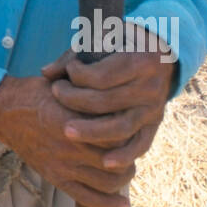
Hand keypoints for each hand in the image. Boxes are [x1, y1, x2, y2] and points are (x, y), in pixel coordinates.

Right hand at [0, 59, 133, 206]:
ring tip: (126, 171)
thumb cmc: (36, 93)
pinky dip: (108, 203)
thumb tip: (118, 92)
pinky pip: (87, 197)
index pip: (117, 131)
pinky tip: (122, 203)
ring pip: (108, 180)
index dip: (130, 130)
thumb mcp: (65, 83)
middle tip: (132, 151)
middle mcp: (72, 143)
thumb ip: (90, 92)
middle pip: (118, 157)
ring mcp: (64, 163)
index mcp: (76, 117)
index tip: (132, 127)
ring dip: (123, 177)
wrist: (4, 111)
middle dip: (130, 155)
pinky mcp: (56, 177)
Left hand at [43, 28, 175, 174]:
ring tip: (67, 131)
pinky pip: (141, 144)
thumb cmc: (124, 46)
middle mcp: (150, 87)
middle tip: (56, 94)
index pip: (101, 77)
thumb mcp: (103, 43)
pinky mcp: (154, 124)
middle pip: (106, 102)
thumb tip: (45, 73)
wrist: (161, 54)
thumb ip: (73, 58)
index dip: (78, 75)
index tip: (68, 70)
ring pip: (121, 126)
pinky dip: (124, 155)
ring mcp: (154, 108)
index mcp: (139, 62)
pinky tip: (105, 162)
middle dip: (75, 100)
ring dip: (92, 132)